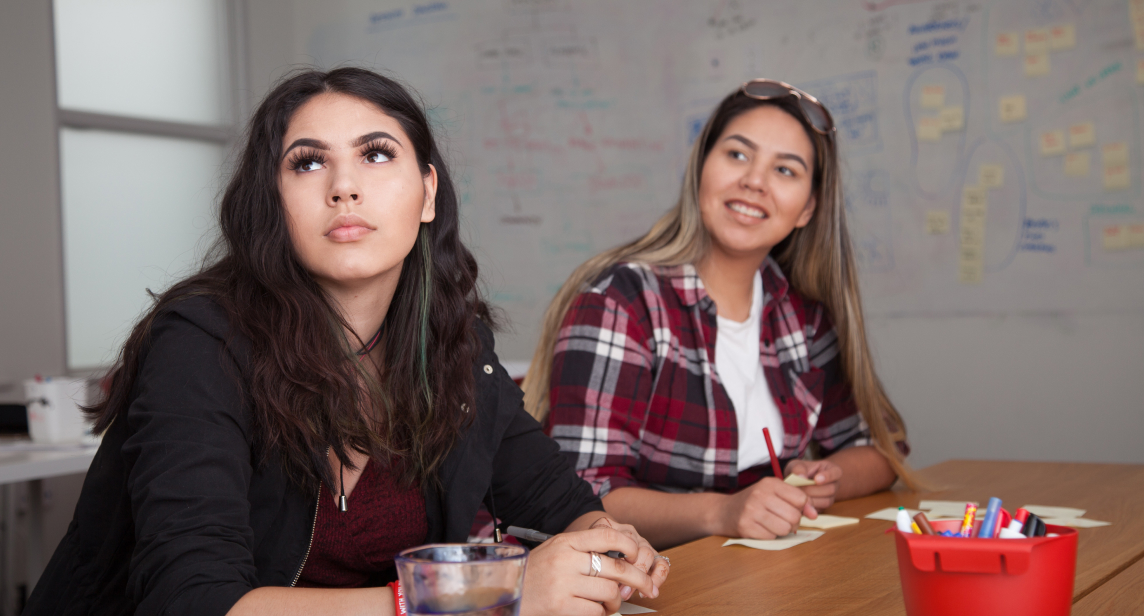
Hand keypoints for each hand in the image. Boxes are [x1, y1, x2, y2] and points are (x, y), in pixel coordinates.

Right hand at [519, 523, 662, 615]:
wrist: (505, 594)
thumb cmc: (533, 574)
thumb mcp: (554, 551)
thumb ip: (582, 550)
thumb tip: (621, 557)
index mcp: (565, 542)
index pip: (607, 535)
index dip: (629, 545)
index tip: (638, 555)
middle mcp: (565, 560)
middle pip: (616, 567)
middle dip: (639, 579)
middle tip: (649, 587)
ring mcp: (563, 584)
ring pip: (610, 592)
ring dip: (615, 601)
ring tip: (609, 604)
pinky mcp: (561, 606)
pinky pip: (596, 611)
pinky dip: (600, 613)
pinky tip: (593, 611)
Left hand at [587, 517, 669, 599]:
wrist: (595, 543)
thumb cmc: (591, 552)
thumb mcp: (586, 551)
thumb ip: (594, 559)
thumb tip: (606, 580)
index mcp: (609, 527)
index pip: (615, 539)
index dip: (614, 561)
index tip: (609, 578)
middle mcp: (628, 532)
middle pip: (634, 548)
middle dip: (628, 574)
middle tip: (619, 591)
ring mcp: (641, 541)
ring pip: (649, 554)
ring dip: (640, 578)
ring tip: (628, 593)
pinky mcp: (653, 553)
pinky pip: (662, 563)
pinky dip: (658, 578)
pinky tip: (649, 591)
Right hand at [717, 477, 814, 539]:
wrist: (723, 511)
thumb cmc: (753, 502)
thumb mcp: (773, 493)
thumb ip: (796, 500)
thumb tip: (814, 514)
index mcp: (769, 483)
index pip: (801, 498)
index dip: (804, 508)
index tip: (798, 510)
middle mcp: (760, 495)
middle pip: (794, 516)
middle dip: (793, 522)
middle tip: (783, 519)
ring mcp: (751, 511)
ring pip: (785, 529)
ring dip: (782, 530)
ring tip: (772, 524)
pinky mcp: (746, 527)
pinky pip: (772, 537)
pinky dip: (770, 536)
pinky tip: (761, 528)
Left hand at [785, 459, 842, 510]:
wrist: (797, 481)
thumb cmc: (800, 471)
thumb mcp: (798, 465)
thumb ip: (799, 469)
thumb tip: (801, 478)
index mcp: (833, 470)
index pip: (836, 473)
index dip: (827, 477)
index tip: (816, 479)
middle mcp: (835, 485)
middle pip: (830, 490)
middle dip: (813, 490)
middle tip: (798, 487)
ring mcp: (831, 497)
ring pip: (826, 502)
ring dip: (810, 499)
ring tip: (797, 494)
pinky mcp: (823, 508)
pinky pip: (819, 510)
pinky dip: (808, 507)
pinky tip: (798, 502)